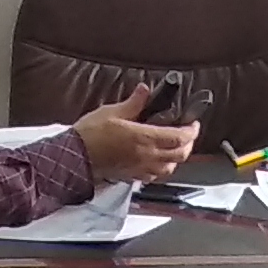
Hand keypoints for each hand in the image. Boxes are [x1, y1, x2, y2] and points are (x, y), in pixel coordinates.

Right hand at [69, 94, 199, 181]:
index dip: (192, 131)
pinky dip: (161, 167)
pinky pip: (155, 175)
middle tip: (187, 133)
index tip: (193, 123)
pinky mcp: (132, 176)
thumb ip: (134, 103)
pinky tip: (156, 160)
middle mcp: (147, 156)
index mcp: (144, 139)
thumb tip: (145, 90)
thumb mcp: (111, 112)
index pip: (179, 137)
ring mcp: (140, 169)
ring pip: (170, 168)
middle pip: (180, 155)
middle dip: (188, 144)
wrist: (74, 158)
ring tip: (174, 146)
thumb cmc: (89, 135)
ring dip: (177, 157)